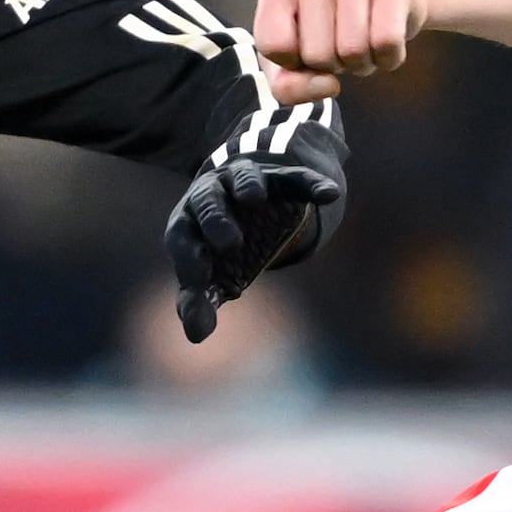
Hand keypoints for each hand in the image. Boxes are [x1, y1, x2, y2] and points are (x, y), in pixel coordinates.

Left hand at [164, 127, 346, 340]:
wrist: (247, 206)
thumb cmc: (218, 249)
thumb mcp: (209, 274)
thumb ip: (199, 302)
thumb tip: (196, 336)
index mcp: (188, 221)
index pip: (181, 234)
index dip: (189, 255)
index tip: (200, 278)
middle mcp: (211, 193)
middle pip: (206, 199)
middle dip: (214, 218)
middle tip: (229, 243)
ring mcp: (245, 180)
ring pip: (243, 176)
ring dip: (248, 185)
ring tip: (255, 198)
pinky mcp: (281, 177)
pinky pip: (296, 178)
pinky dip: (312, 184)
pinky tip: (329, 195)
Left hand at [253, 0, 421, 104]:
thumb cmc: (327, 28)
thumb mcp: (292, 61)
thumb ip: (288, 87)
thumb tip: (326, 85)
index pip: (273, 45)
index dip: (292, 60)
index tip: (304, 41)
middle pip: (316, 54)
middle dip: (332, 64)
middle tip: (340, 40)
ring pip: (352, 50)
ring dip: (360, 63)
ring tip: (361, 39)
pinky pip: (386, 43)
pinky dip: (388, 58)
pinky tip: (383, 39)